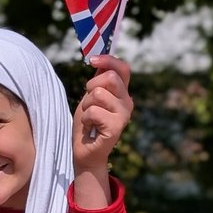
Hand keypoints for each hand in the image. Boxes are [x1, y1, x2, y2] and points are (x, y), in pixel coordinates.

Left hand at [72, 55, 133, 174]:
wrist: (86, 152)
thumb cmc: (88, 125)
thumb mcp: (91, 97)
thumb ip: (98, 81)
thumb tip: (99, 60)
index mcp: (122, 93)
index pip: (123, 68)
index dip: (108, 60)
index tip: (92, 60)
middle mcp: (127, 102)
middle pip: (110, 77)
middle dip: (91, 86)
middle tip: (88, 102)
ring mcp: (124, 115)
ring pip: (98, 94)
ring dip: (86, 105)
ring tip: (89, 118)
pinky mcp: (116, 127)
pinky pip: (94, 111)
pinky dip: (85, 118)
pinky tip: (90, 127)